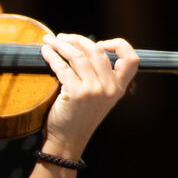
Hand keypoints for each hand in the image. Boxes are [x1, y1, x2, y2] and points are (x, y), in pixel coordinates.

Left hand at [38, 33, 140, 156]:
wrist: (68, 140)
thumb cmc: (80, 117)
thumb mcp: (100, 98)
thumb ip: (101, 78)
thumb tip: (85, 50)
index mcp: (119, 88)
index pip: (131, 60)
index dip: (118, 45)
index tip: (101, 43)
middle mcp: (109, 88)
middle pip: (97, 50)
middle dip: (77, 39)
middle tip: (63, 37)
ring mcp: (93, 90)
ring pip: (78, 55)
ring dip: (62, 44)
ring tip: (51, 41)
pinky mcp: (75, 92)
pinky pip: (62, 66)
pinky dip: (52, 55)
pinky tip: (45, 52)